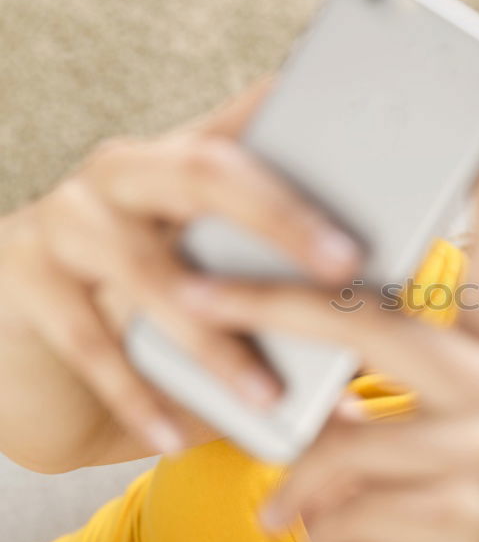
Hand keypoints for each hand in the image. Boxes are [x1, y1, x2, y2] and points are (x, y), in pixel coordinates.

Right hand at [0, 77, 361, 455]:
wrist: (29, 354)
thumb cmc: (151, 316)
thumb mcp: (217, 288)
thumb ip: (282, 292)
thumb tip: (381, 336)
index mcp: (185, 162)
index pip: (248, 121)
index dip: (300, 105)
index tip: (372, 109)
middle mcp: (128, 172)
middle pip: (206, 171)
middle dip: (281, 218)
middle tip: (343, 265)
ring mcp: (69, 218)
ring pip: (149, 269)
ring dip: (215, 340)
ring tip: (268, 394)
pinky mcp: (22, 276)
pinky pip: (89, 341)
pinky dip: (139, 395)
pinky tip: (176, 436)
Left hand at [176, 135, 478, 541]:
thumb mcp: (461, 460)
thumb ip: (403, 415)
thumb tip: (318, 406)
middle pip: (380, 319)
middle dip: (279, 303)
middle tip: (200, 292)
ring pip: (351, 431)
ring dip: (299, 475)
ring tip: (280, 509)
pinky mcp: (470, 506)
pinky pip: (347, 493)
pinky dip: (308, 515)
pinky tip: (299, 535)